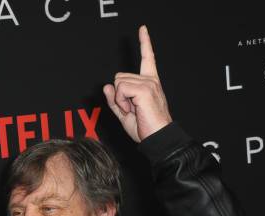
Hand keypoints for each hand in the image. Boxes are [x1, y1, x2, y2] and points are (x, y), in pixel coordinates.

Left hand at [103, 25, 171, 142]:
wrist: (157, 138)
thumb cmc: (145, 128)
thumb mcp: (124, 114)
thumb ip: (114, 100)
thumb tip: (106, 86)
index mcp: (149, 83)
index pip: (147, 58)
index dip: (145, 42)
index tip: (142, 29)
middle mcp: (150, 80)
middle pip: (119, 76)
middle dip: (118, 95)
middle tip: (130, 109)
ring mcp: (148, 83)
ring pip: (118, 83)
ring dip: (120, 100)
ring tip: (133, 110)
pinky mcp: (145, 89)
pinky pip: (121, 90)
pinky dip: (121, 102)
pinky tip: (132, 109)